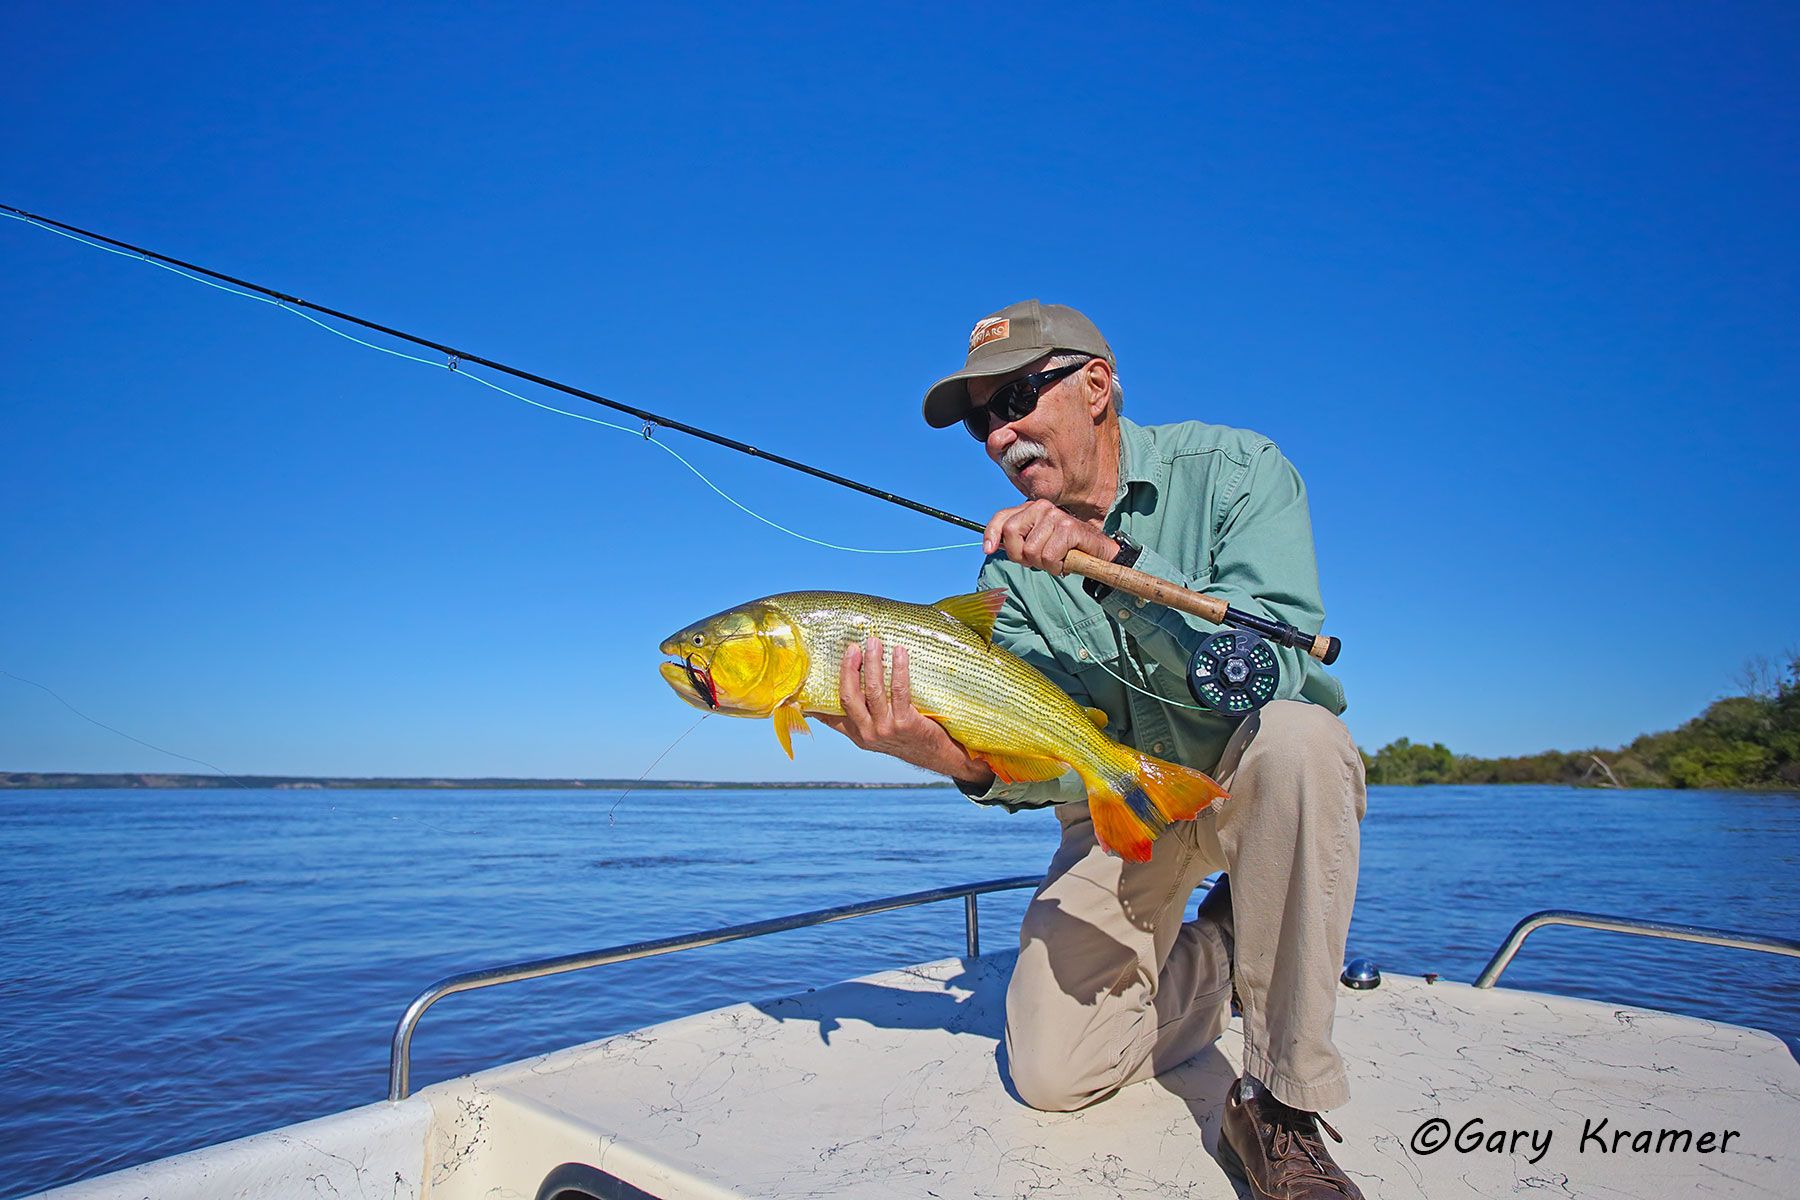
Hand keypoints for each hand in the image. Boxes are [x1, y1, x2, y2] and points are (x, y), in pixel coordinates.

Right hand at [815, 637, 992, 786]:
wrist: (937, 754)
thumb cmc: (907, 735)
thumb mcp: (879, 731)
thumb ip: (861, 715)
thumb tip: (846, 684)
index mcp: (857, 734)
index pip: (830, 715)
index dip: (816, 698)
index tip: (808, 677)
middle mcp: (867, 733)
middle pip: (848, 696)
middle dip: (849, 668)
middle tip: (852, 647)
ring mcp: (885, 729)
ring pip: (873, 690)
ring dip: (873, 663)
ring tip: (874, 643)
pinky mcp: (906, 723)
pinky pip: (899, 690)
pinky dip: (898, 669)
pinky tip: (900, 653)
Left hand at [982, 500, 1120, 575]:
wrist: (1098, 551)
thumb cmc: (1065, 548)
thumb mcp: (1037, 543)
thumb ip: (1017, 541)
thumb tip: (992, 546)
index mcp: (1031, 508)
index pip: (1002, 518)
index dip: (991, 534)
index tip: (988, 550)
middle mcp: (1041, 507)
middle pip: (1011, 534)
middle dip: (1021, 556)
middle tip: (1038, 561)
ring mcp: (1055, 516)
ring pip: (1030, 551)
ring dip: (1043, 564)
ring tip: (1057, 559)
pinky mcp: (1068, 528)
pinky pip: (1048, 557)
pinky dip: (1056, 566)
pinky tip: (1066, 561)